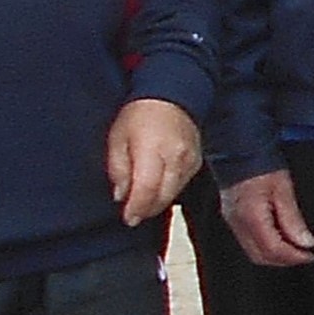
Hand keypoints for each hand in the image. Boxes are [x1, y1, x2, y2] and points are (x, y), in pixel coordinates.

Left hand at [106, 99, 203, 225]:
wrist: (170, 96)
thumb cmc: (140, 114)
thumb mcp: (117, 138)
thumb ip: (118, 168)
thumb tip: (121, 194)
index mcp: (152, 150)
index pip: (147, 190)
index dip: (137, 208)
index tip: (128, 218)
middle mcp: (175, 158)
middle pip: (163, 196)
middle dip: (146, 210)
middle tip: (133, 215)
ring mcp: (189, 161)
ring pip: (174, 193)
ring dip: (157, 203)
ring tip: (143, 203)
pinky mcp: (196, 162)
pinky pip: (182, 185)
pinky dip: (169, 192)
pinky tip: (158, 190)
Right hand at [223, 170, 313, 267]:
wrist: (237, 150)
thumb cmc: (261, 165)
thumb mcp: (283, 189)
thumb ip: (293, 219)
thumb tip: (305, 243)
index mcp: (251, 218)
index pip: (273, 249)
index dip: (294, 256)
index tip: (310, 255)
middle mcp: (238, 224)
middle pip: (261, 256)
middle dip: (284, 260)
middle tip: (304, 255)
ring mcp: (232, 222)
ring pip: (253, 252)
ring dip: (274, 255)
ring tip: (294, 248)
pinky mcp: (232, 218)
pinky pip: (248, 242)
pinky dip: (265, 246)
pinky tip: (280, 238)